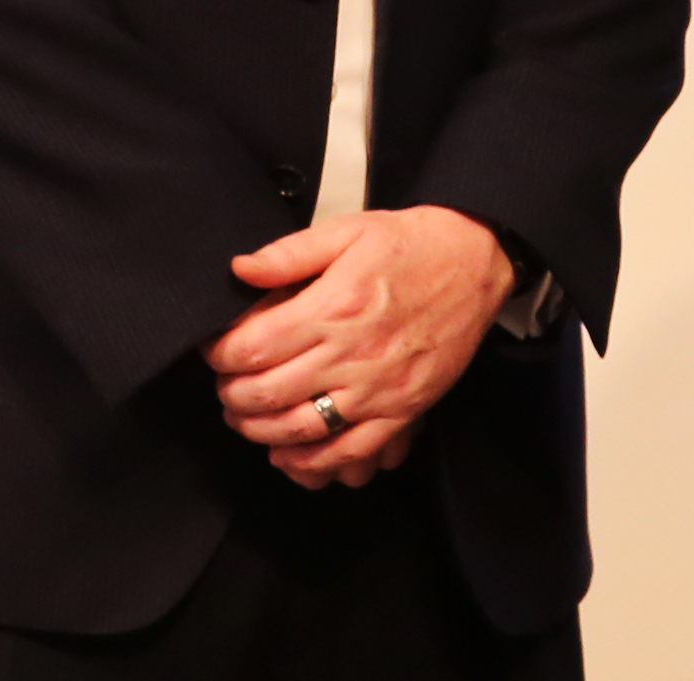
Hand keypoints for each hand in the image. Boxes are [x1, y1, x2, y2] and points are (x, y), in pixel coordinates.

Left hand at [203, 206, 513, 490]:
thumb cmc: (413, 245)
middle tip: (225, 387)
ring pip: (300, 429)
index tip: (216, 351)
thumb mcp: (348, 230)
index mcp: (333, 307)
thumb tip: (240, 269)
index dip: (221, 355)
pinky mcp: (402, 409)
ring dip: (260, 431)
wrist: (477, 261)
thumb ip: (290, 252)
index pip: (252, 347)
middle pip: (267, 393)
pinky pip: (349, 451)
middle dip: (232, 396)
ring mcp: (378, 388)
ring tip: (246, 418)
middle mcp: (351, 353)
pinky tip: (289, 455)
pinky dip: (313, 462)